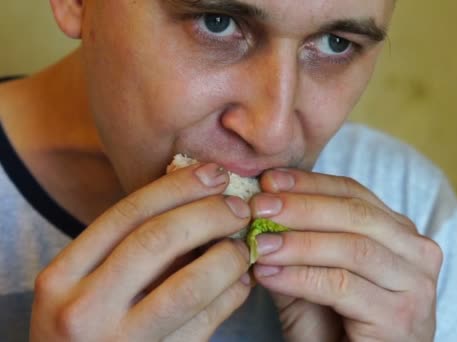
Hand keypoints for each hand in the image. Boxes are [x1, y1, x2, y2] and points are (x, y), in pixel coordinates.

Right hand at [30, 163, 252, 340]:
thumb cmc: (89, 326)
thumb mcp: (86, 285)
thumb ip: (127, 246)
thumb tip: (198, 196)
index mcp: (62, 277)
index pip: (127, 213)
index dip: (178, 187)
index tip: (215, 173)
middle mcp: (83, 310)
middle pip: (158, 240)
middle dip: (209, 214)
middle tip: (240, 207)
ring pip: (189, 286)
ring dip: (228, 257)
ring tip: (244, 246)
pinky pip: (206, 322)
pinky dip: (233, 294)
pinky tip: (242, 281)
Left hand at [250, 169, 442, 341]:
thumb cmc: (335, 328)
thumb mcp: (312, 277)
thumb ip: (296, 244)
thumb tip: (261, 206)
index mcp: (400, 234)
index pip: (355, 194)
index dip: (310, 184)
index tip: (268, 179)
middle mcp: (418, 253)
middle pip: (357, 215)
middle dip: (302, 207)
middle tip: (259, 206)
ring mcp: (416, 286)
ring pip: (353, 248)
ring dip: (299, 242)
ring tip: (259, 243)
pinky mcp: (402, 318)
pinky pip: (343, 285)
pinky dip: (301, 277)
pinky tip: (269, 275)